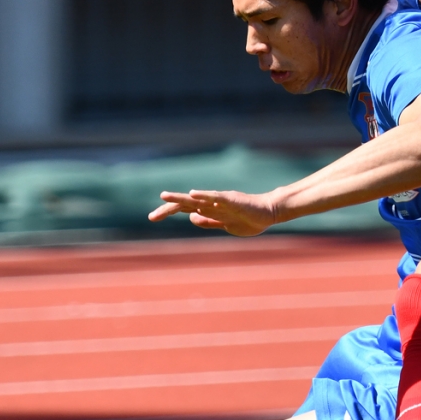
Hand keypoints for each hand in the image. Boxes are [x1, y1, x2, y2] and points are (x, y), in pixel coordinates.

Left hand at [149, 189, 278, 235]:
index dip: (168, 212)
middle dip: (168, 209)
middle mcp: (211, 203)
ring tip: (164, 196)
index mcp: (208, 209)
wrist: (269, 214)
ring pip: (196, 198)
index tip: (152, 217)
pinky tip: (193, 194)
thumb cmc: (249, 219)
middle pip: (185, 204)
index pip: (183, 209)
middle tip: (151, 216)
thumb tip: (192, 217)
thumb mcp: (224, 225)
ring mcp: (220, 201)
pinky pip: (216, 197)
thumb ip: (208, 222)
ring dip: (180, 198)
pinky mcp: (231, 200)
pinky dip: (204, 195)